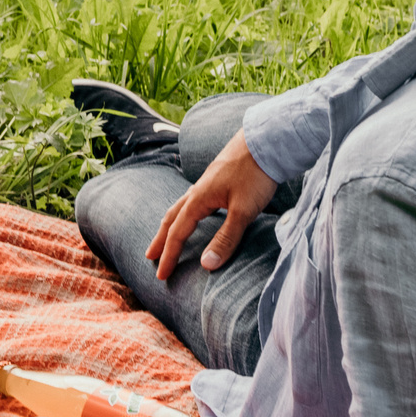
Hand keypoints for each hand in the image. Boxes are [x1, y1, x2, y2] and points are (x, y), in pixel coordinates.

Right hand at [147, 128, 279, 277]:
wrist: (265, 141)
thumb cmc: (255, 175)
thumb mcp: (243, 211)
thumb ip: (226, 238)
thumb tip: (206, 265)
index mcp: (199, 199)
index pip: (177, 233)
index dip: (169, 255)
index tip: (162, 276)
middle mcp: (198, 190)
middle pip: (171, 217)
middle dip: (160, 239)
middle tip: (150, 255)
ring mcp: (207, 183)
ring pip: (181, 206)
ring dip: (171, 223)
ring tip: (166, 235)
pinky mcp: (217, 178)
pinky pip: (193, 199)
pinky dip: (186, 212)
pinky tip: (196, 213)